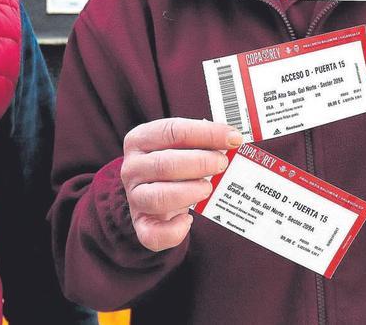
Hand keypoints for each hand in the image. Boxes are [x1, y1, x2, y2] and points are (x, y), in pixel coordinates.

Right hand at [120, 118, 241, 251]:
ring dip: (189, 192)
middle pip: (164, 164)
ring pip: (159, 198)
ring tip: (209, 188)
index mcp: (139, 140)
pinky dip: (174, 231)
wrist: (153, 191)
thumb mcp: (183, 145)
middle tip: (222, 164)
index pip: (172, 131)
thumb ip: (203, 140)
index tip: (233, 138)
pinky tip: (189, 219)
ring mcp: (134, 197)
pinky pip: (153, 234)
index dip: (205, 134)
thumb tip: (233, 140)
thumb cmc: (175, 163)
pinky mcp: (141, 224)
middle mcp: (131, 167)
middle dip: (200, 163)